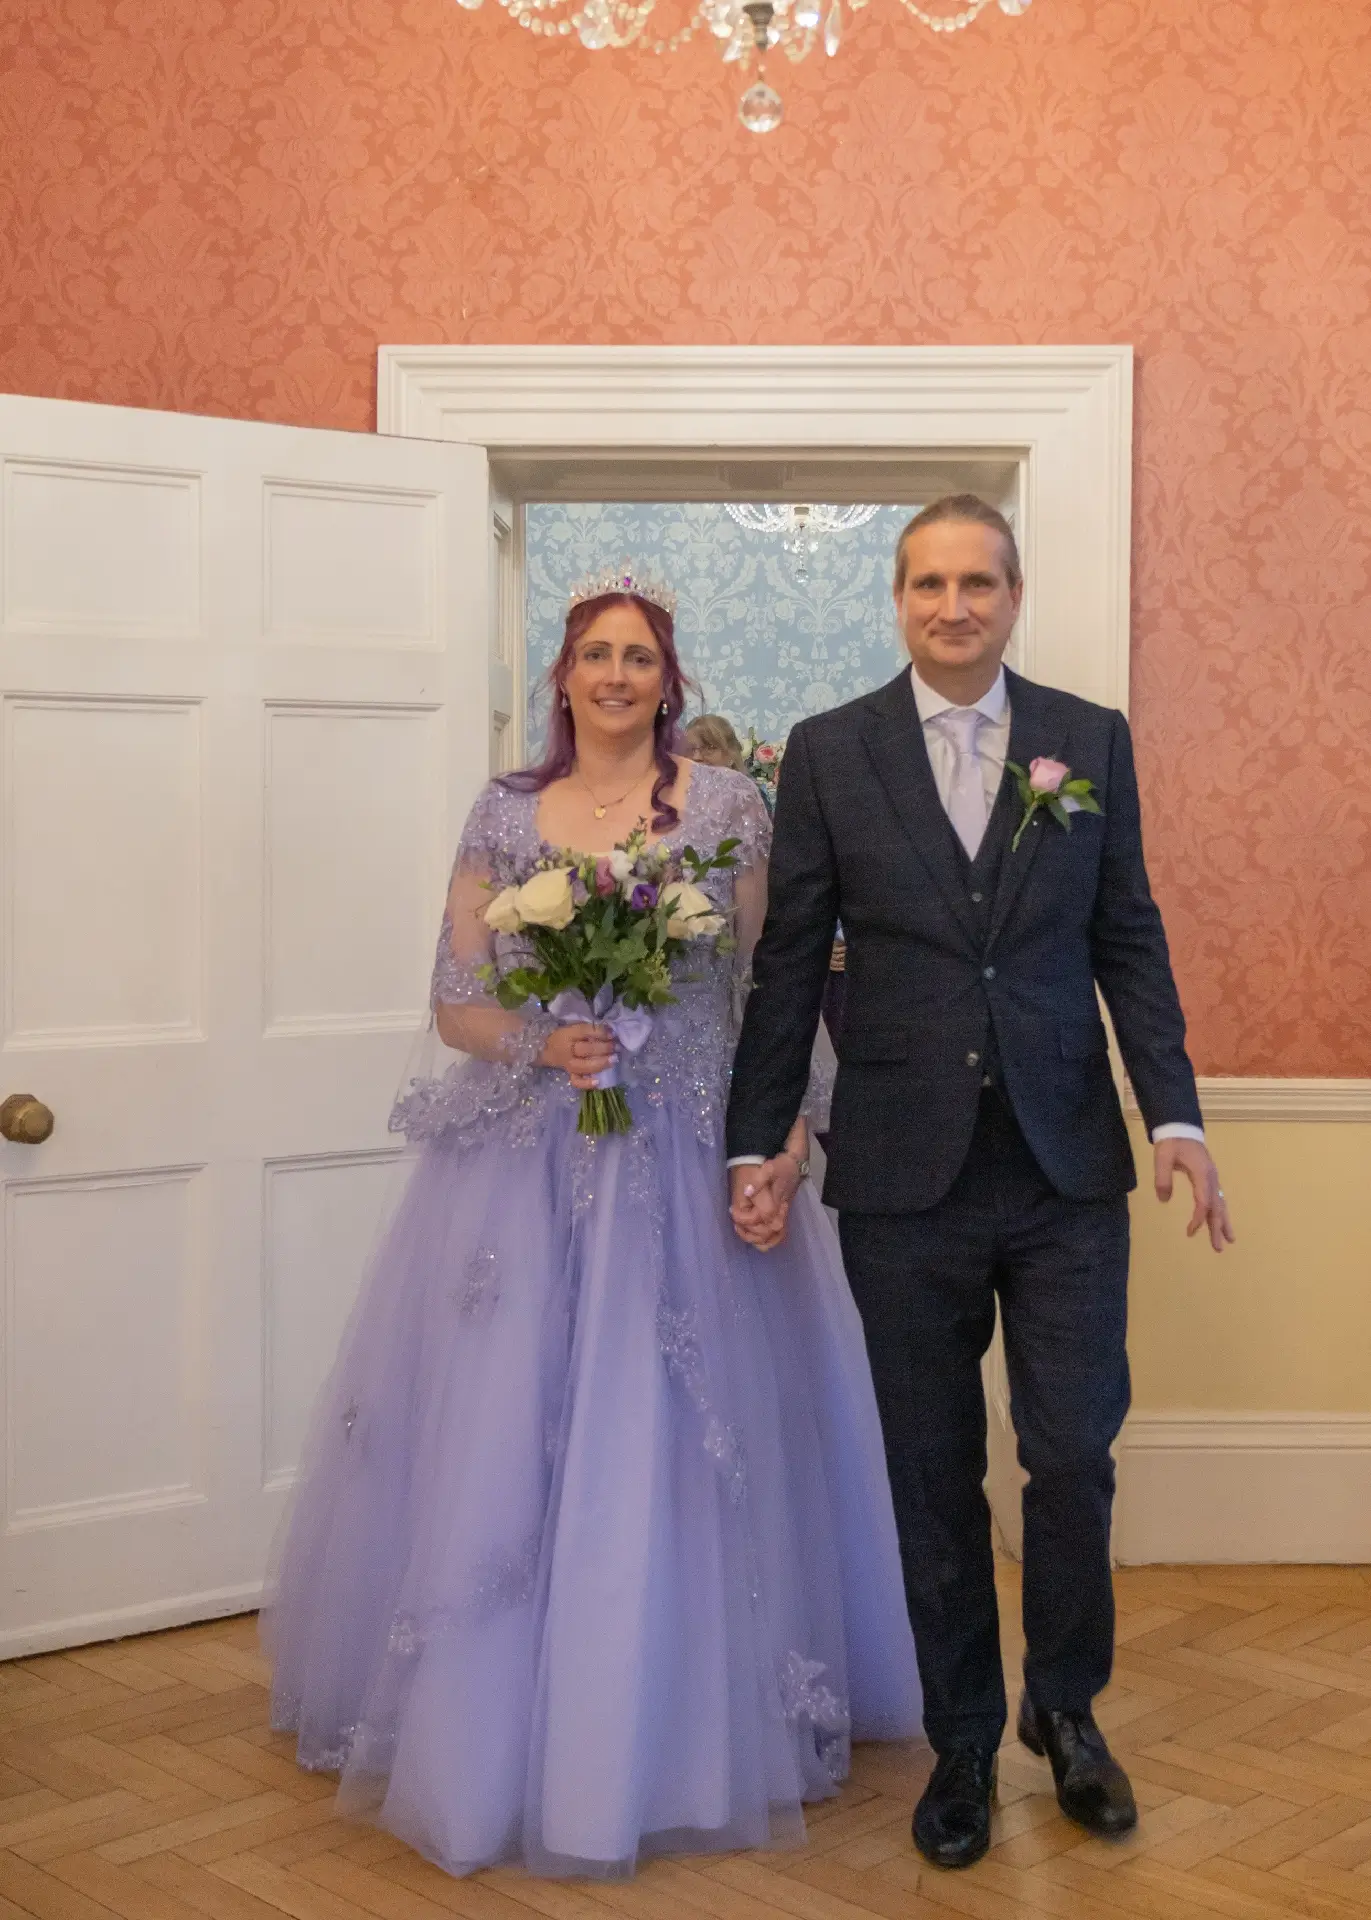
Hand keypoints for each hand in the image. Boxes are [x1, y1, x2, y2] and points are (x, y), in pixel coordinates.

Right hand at [540, 1023, 615, 1090]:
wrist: (547, 1048)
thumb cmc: (566, 1036)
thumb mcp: (576, 1027)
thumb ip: (591, 1029)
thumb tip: (611, 1032)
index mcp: (569, 1034)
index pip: (584, 1031)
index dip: (600, 1032)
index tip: (613, 1033)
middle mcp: (568, 1050)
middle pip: (585, 1050)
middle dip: (603, 1048)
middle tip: (616, 1046)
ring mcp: (569, 1065)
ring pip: (583, 1066)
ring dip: (600, 1063)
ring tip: (614, 1059)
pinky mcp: (570, 1075)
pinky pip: (577, 1082)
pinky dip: (587, 1084)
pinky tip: (598, 1081)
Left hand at [730, 1158, 795, 1252]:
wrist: (795, 1167)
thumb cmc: (782, 1167)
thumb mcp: (770, 1168)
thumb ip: (759, 1180)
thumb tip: (747, 1192)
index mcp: (775, 1205)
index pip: (757, 1220)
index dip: (742, 1218)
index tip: (732, 1209)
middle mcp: (780, 1216)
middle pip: (763, 1235)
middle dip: (746, 1231)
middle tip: (735, 1221)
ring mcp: (782, 1219)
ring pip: (769, 1241)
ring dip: (753, 1239)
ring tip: (741, 1228)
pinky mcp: (782, 1220)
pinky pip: (775, 1239)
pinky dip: (764, 1242)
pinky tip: (752, 1233)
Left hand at [1154, 1137, 1234, 1251]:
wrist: (1181, 1128)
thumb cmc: (1172, 1142)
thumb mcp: (1162, 1158)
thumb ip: (1162, 1178)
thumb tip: (1164, 1200)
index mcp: (1202, 1174)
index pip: (1204, 1203)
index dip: (1198, 1219)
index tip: (1189, 1233)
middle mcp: (1212, 1179)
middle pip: (1217, 1207)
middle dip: (1217, 1228)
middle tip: (1218, 1248)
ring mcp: (1213, 1178)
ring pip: (1220, 1204)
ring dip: (1223, 1222)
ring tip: (1229, 1240)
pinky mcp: (1210, 1178)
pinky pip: (1217, 1199)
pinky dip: (1220, 1212)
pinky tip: (1220, 1221)